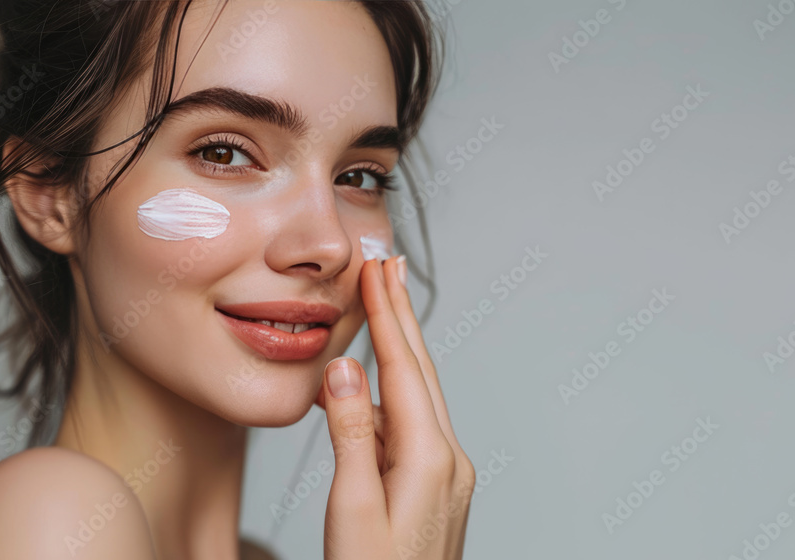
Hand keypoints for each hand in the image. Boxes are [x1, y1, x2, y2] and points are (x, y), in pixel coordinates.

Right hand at [315, 256, 475, 558]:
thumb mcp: (353, 510)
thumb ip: (350, 435)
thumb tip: (345, 370)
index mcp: (430, 459)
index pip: (406, 368)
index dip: (388, 315)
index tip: (378, 270)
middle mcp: (448, 459)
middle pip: (421, 372)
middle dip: (401, 316)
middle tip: (388, 266)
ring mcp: (447, 474)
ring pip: (418, 396)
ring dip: (397, 350)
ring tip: (381, 306)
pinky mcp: (437, 487)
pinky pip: (413, 425)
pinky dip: (392, 394)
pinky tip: (374, 385)